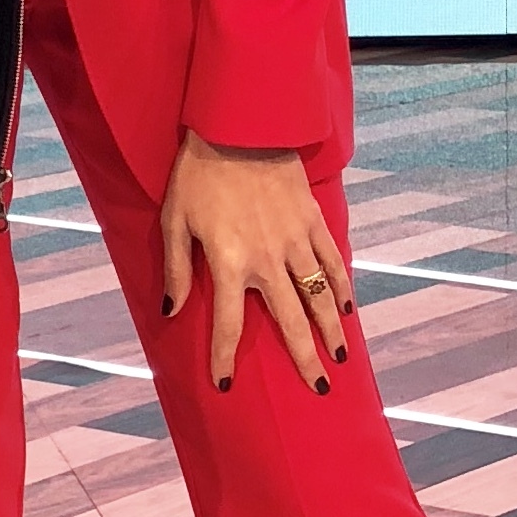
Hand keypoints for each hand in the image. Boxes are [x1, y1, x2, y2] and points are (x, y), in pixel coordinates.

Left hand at [159, 133, 353, 391]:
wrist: (241, 127)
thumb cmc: (198, 173)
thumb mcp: (174, 220)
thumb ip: (174, 269)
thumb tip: (171, 311)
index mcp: (229, 264)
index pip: (227, 325)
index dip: (224, 358)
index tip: (226, 385)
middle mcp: (267, 260)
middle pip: (291, 322)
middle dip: (305, 360)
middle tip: (317, 389)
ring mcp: (295, 241)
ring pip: (319, 297)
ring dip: (330, 332)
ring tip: (339, 359)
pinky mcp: (313, 221)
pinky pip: (332, 262)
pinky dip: (341, 288)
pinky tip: (345, 309)